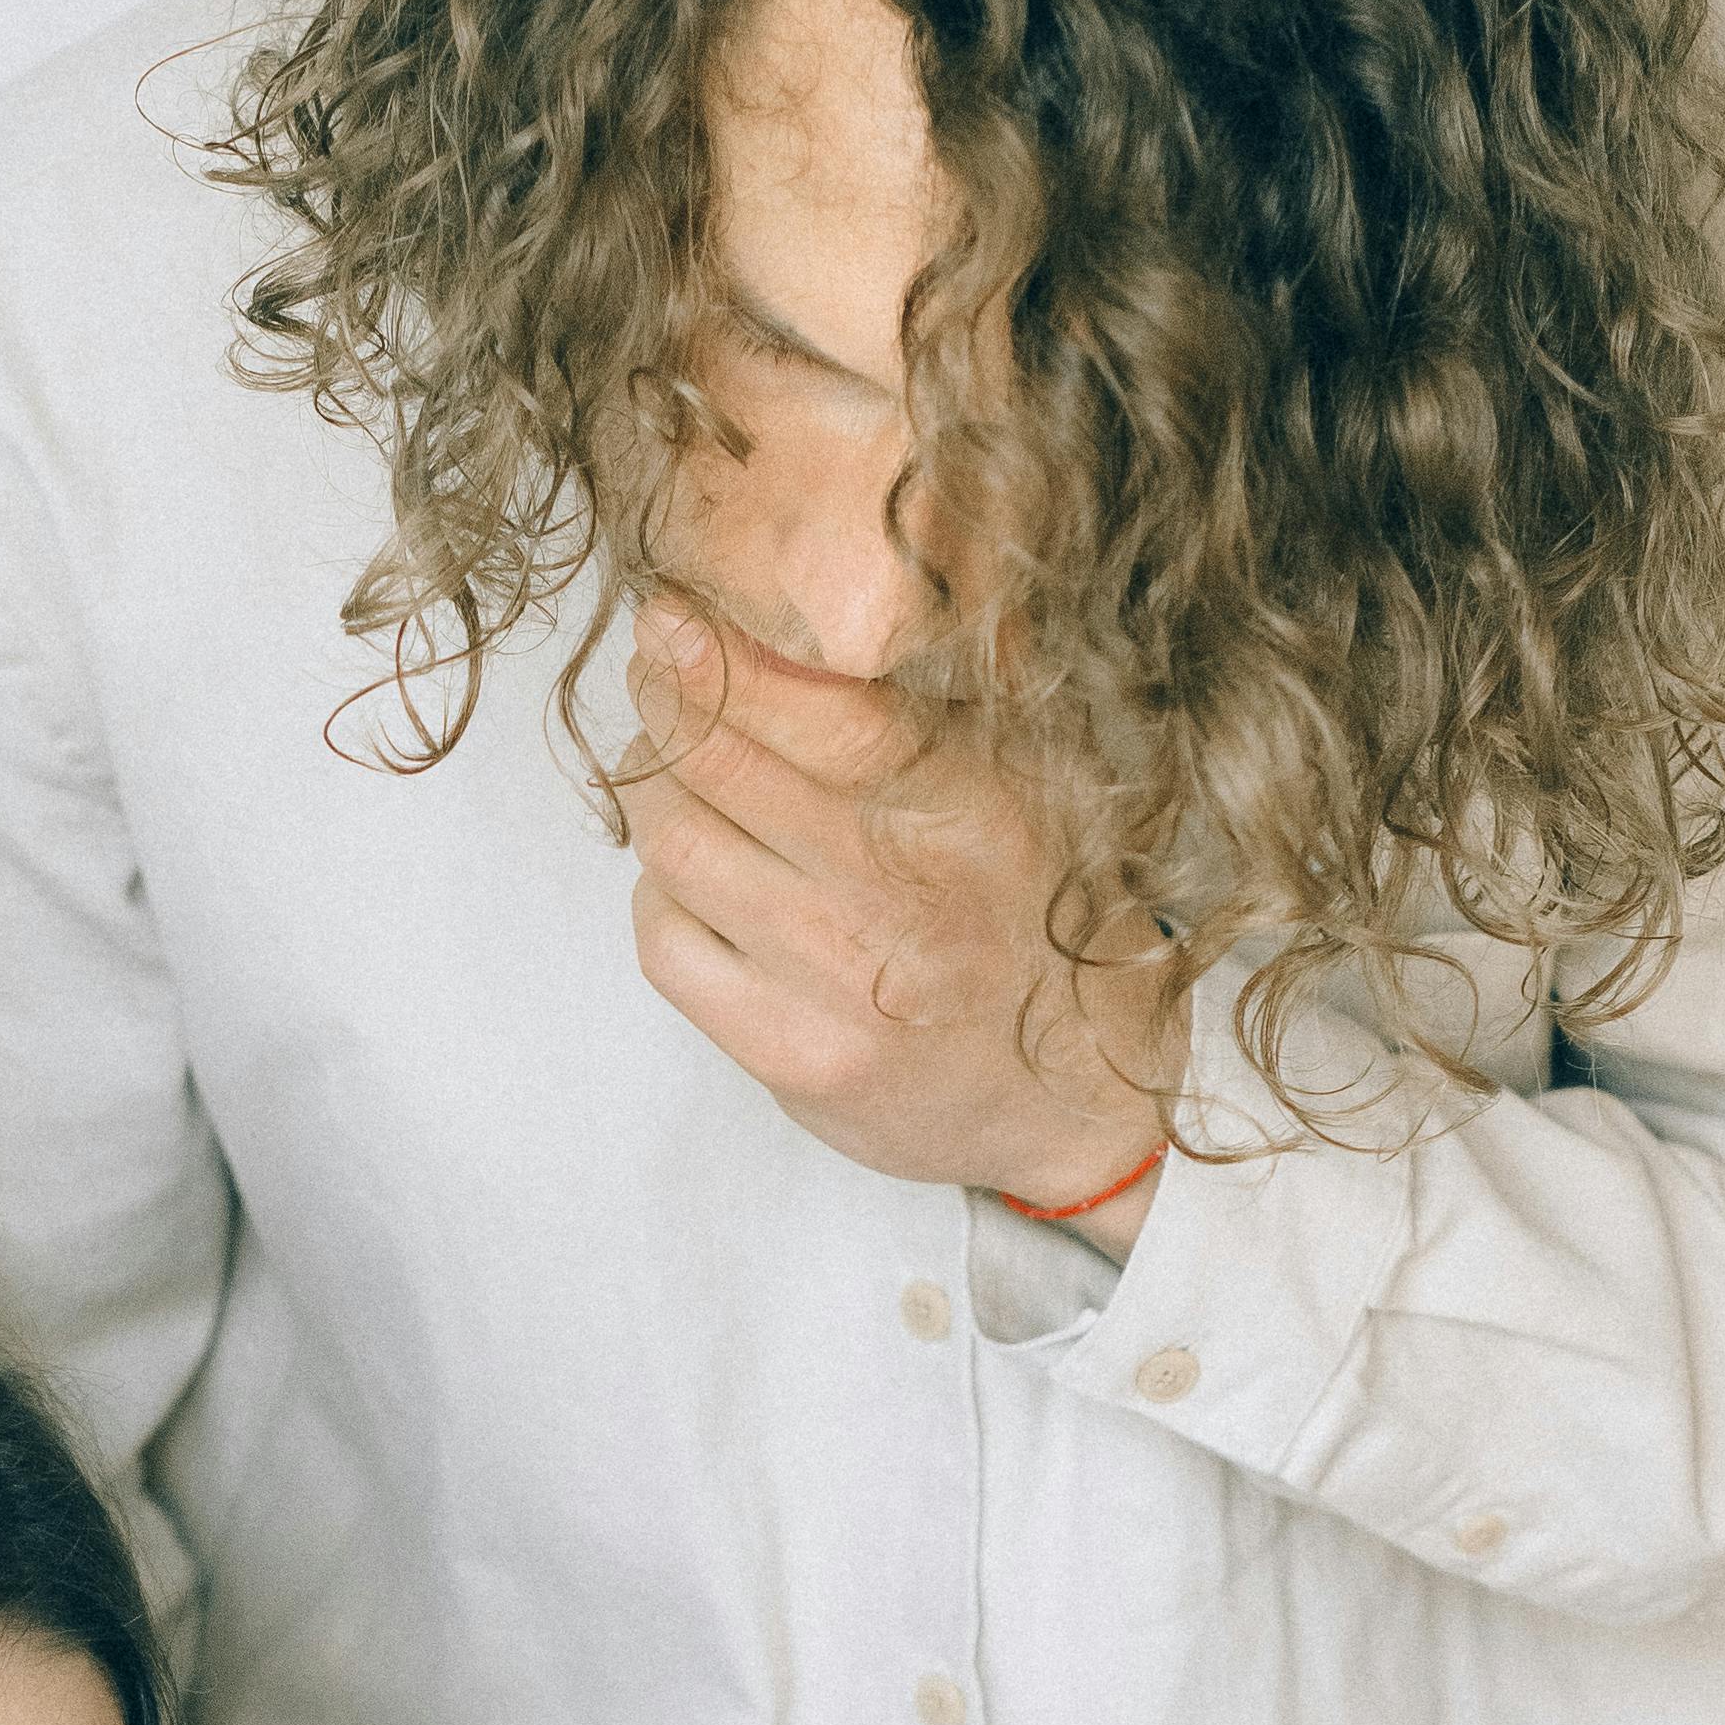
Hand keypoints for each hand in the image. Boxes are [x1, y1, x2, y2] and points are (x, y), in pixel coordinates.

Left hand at [619, 601, 1174, 1225]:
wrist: (1072, 1104)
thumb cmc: (1026, 923)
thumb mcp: (1021, 794)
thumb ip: (923, 716)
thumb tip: (781, 625)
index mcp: (974, 812)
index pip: (822, 714)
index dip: (721, 658)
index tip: (671, 621)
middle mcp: (907, 897)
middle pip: (724, 770)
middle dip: (667, 706)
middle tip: (656, 678)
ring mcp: (842, 985)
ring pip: (678, 849)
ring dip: (652, 793)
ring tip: (670, 772)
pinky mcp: (790, 1056)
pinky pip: (666, 945)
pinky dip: (657, 895)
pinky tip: (690, 881)